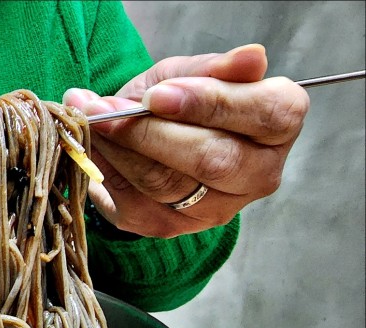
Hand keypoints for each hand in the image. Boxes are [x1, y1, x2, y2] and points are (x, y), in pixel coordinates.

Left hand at [64, 44, 308, 237]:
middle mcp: (258, 174)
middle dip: (149, 131)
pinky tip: (93, 144)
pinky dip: (106, 168)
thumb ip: (215, 68)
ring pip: (167, 183)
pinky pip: (133, 200)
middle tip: (103, 107)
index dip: (209, 104)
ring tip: (90, 118)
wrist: (143, 134)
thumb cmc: (176, 99)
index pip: (264, 115)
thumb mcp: (190, 72)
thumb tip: (252, 58)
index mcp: (279, 125)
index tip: (157, 95)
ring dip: (119, 147)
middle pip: (212, 159)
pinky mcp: (169, 227)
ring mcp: (216, 209)